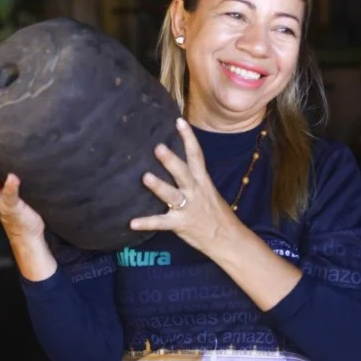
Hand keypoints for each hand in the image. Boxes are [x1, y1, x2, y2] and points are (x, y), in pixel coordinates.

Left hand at [129, 118, 239, 252]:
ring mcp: (188, 208)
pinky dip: (147, 222)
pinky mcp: (180, 224)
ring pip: (172, 195)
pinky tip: (132, 223)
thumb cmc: (215, 213)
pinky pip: (161, 223)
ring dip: (159, 186)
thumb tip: (175, 162)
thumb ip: (193, 178)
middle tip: (158, 147)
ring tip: (145, 177)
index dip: (189, 138)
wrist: (228, 239)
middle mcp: (195, 192)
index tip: (179, 121)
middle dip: (171, 160)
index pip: (196, 156)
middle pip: (183, 172)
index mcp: (202, 181)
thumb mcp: (208, 191)